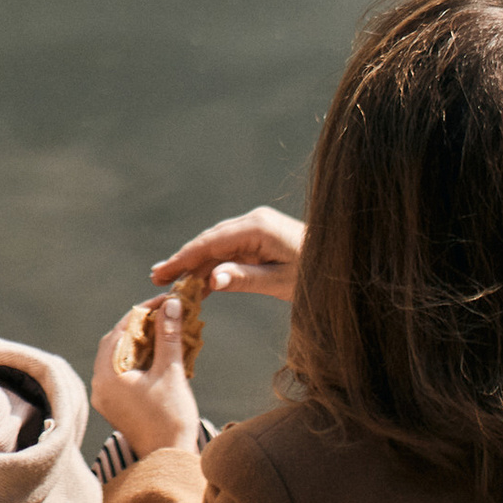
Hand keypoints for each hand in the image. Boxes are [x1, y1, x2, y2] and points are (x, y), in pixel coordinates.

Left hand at [93, 294, 203, 458]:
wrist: (169, 459)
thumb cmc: (170, 418)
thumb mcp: (170, 372)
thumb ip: (168, 336)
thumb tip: (170, 304)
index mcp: (107, 377)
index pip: (119, 332)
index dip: (141, 313)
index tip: (162, 302)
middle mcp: (100, 387)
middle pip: (115, 344)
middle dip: (139, 327)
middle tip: (162, 313)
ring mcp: (106, 398)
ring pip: (119, 358)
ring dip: (140, 343)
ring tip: (163, 330)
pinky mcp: (116, 406)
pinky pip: (122, 373)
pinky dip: (138, 360)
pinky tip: (158, 354)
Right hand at [151, 206, 304, 303]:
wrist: (345, 265)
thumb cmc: (316, 275)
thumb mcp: (281, 281)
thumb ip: (244, 279)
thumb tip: (210, 280)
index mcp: (257, 227)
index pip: (211, 241)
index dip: (184, 257)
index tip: (162, 272)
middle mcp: (254, 221)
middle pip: (209, 241)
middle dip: (184, 259)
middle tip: (157, 277)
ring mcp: (257, 229)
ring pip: (217, 246)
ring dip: (196, 263)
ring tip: (172, 280)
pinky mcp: (261, 239)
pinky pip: (230, 252)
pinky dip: (214, 266)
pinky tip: (199, 281)